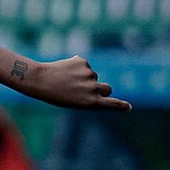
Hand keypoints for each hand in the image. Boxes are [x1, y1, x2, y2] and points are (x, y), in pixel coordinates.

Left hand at [15, 56, 131, 110]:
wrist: (40, 80)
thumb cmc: (55, 94)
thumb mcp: (74, 101)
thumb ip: (89, 96)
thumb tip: (100, 86)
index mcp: (90, 102)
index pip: (111, 103)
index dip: (120, 105)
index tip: (128, 107)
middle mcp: (93, 88)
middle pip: (107, 89)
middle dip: (101, 89)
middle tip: (86, 90)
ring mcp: (89, 74)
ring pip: (93, 76)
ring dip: (83, 78)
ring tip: (66, 81)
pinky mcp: (84, 62)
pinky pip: (84, 66)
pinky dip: (77, 68)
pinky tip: (65, 71)